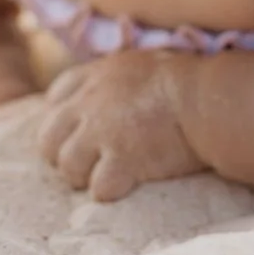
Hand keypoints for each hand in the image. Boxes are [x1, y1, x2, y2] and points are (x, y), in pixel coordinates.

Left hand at [37, 50, 203, 201]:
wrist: (205, 97)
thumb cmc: (187, 78)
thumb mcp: (142, 63)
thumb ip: (120, 79)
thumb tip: (120, 91)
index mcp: (95, 76)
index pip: (55, 98)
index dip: (63, 119)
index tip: (80, 129)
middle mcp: (90, 104)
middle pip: (48, 139)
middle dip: (63, 154)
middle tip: (86, 162)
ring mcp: (102, 133)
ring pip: (68, 167)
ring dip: (84, 176)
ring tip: (106, 177)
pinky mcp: (122, 160)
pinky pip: (99, 188)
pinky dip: (112, 191)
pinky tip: (128, 185)